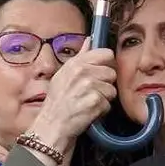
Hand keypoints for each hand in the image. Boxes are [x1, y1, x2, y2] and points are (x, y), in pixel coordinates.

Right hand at [27, 38, 117, 155]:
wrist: (52, 125)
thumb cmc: (57, 102)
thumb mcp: (64, 74)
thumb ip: (80, 56)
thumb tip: (90, 40)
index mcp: (76, 63)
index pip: (107, 54)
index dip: (107, 65)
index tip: (101, 73)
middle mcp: (83, 72)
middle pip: (112, 73)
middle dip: (105, 84)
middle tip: (92, 93)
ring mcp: (90, 87)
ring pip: (112, 90)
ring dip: (104, 99)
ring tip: (89, 102)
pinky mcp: (96, 102)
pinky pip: (109, 104)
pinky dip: (101, 111)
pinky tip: (89, 111)